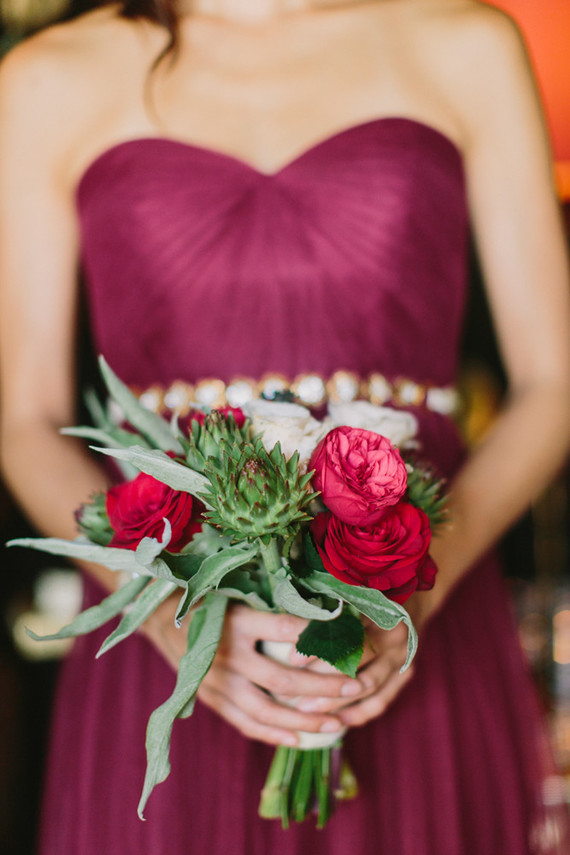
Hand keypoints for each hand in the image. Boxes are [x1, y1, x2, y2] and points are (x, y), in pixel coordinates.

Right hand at [144, 598, 364, 745]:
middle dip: (323, 686)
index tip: (351, 641)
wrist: (163, 616)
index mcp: (237, 620)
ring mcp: (216, 681)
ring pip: (265, 709)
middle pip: (282, 678)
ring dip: (304, 720)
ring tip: (338, 723)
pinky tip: (299, 738)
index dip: (320, 637)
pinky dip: (273, 733)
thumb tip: (326, 612)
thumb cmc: (214, 599)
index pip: (286, 629)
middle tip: (356, 686)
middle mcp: (226, 653)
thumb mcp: (241, 593)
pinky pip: (245, 722)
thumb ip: (275, 605)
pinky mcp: (210, 698)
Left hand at [293, 588, 440, 726]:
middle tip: (291, 690)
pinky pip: (382, 700)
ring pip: (368, 685)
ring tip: (306, 708)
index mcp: (379, 609)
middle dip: (322, 676)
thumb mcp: (352, 591)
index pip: (345, 630)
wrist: (413, 600)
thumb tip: (285, 618)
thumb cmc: (368, 595)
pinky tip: (337, 720)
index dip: (318, 644)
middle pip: (357, 660)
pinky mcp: (405, 675)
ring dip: (336, 699)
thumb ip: (328, 603)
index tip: (291, 658)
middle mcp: (394, 634)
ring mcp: (402, 657)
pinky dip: (359, 712)